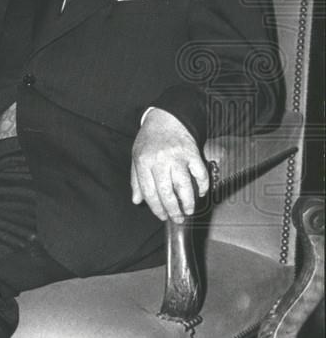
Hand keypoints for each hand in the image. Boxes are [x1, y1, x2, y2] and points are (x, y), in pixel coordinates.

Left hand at [131, 107, 209, 223]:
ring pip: (184, 186)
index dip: (156, 208)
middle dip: (173, 210)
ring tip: (189, 211)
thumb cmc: (150, 140)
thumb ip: (136, 180)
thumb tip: (137, 200)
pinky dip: (202, 186)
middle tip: (177, 219)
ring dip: (188, 202)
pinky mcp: (193, 153)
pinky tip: (200, 193)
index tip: (162, 216)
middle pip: (167, 192)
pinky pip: (200, 174)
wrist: (166, 118)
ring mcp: (177, 157)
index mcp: (144, 162)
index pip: (149, 192)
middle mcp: (160, 160)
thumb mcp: (136, 157)